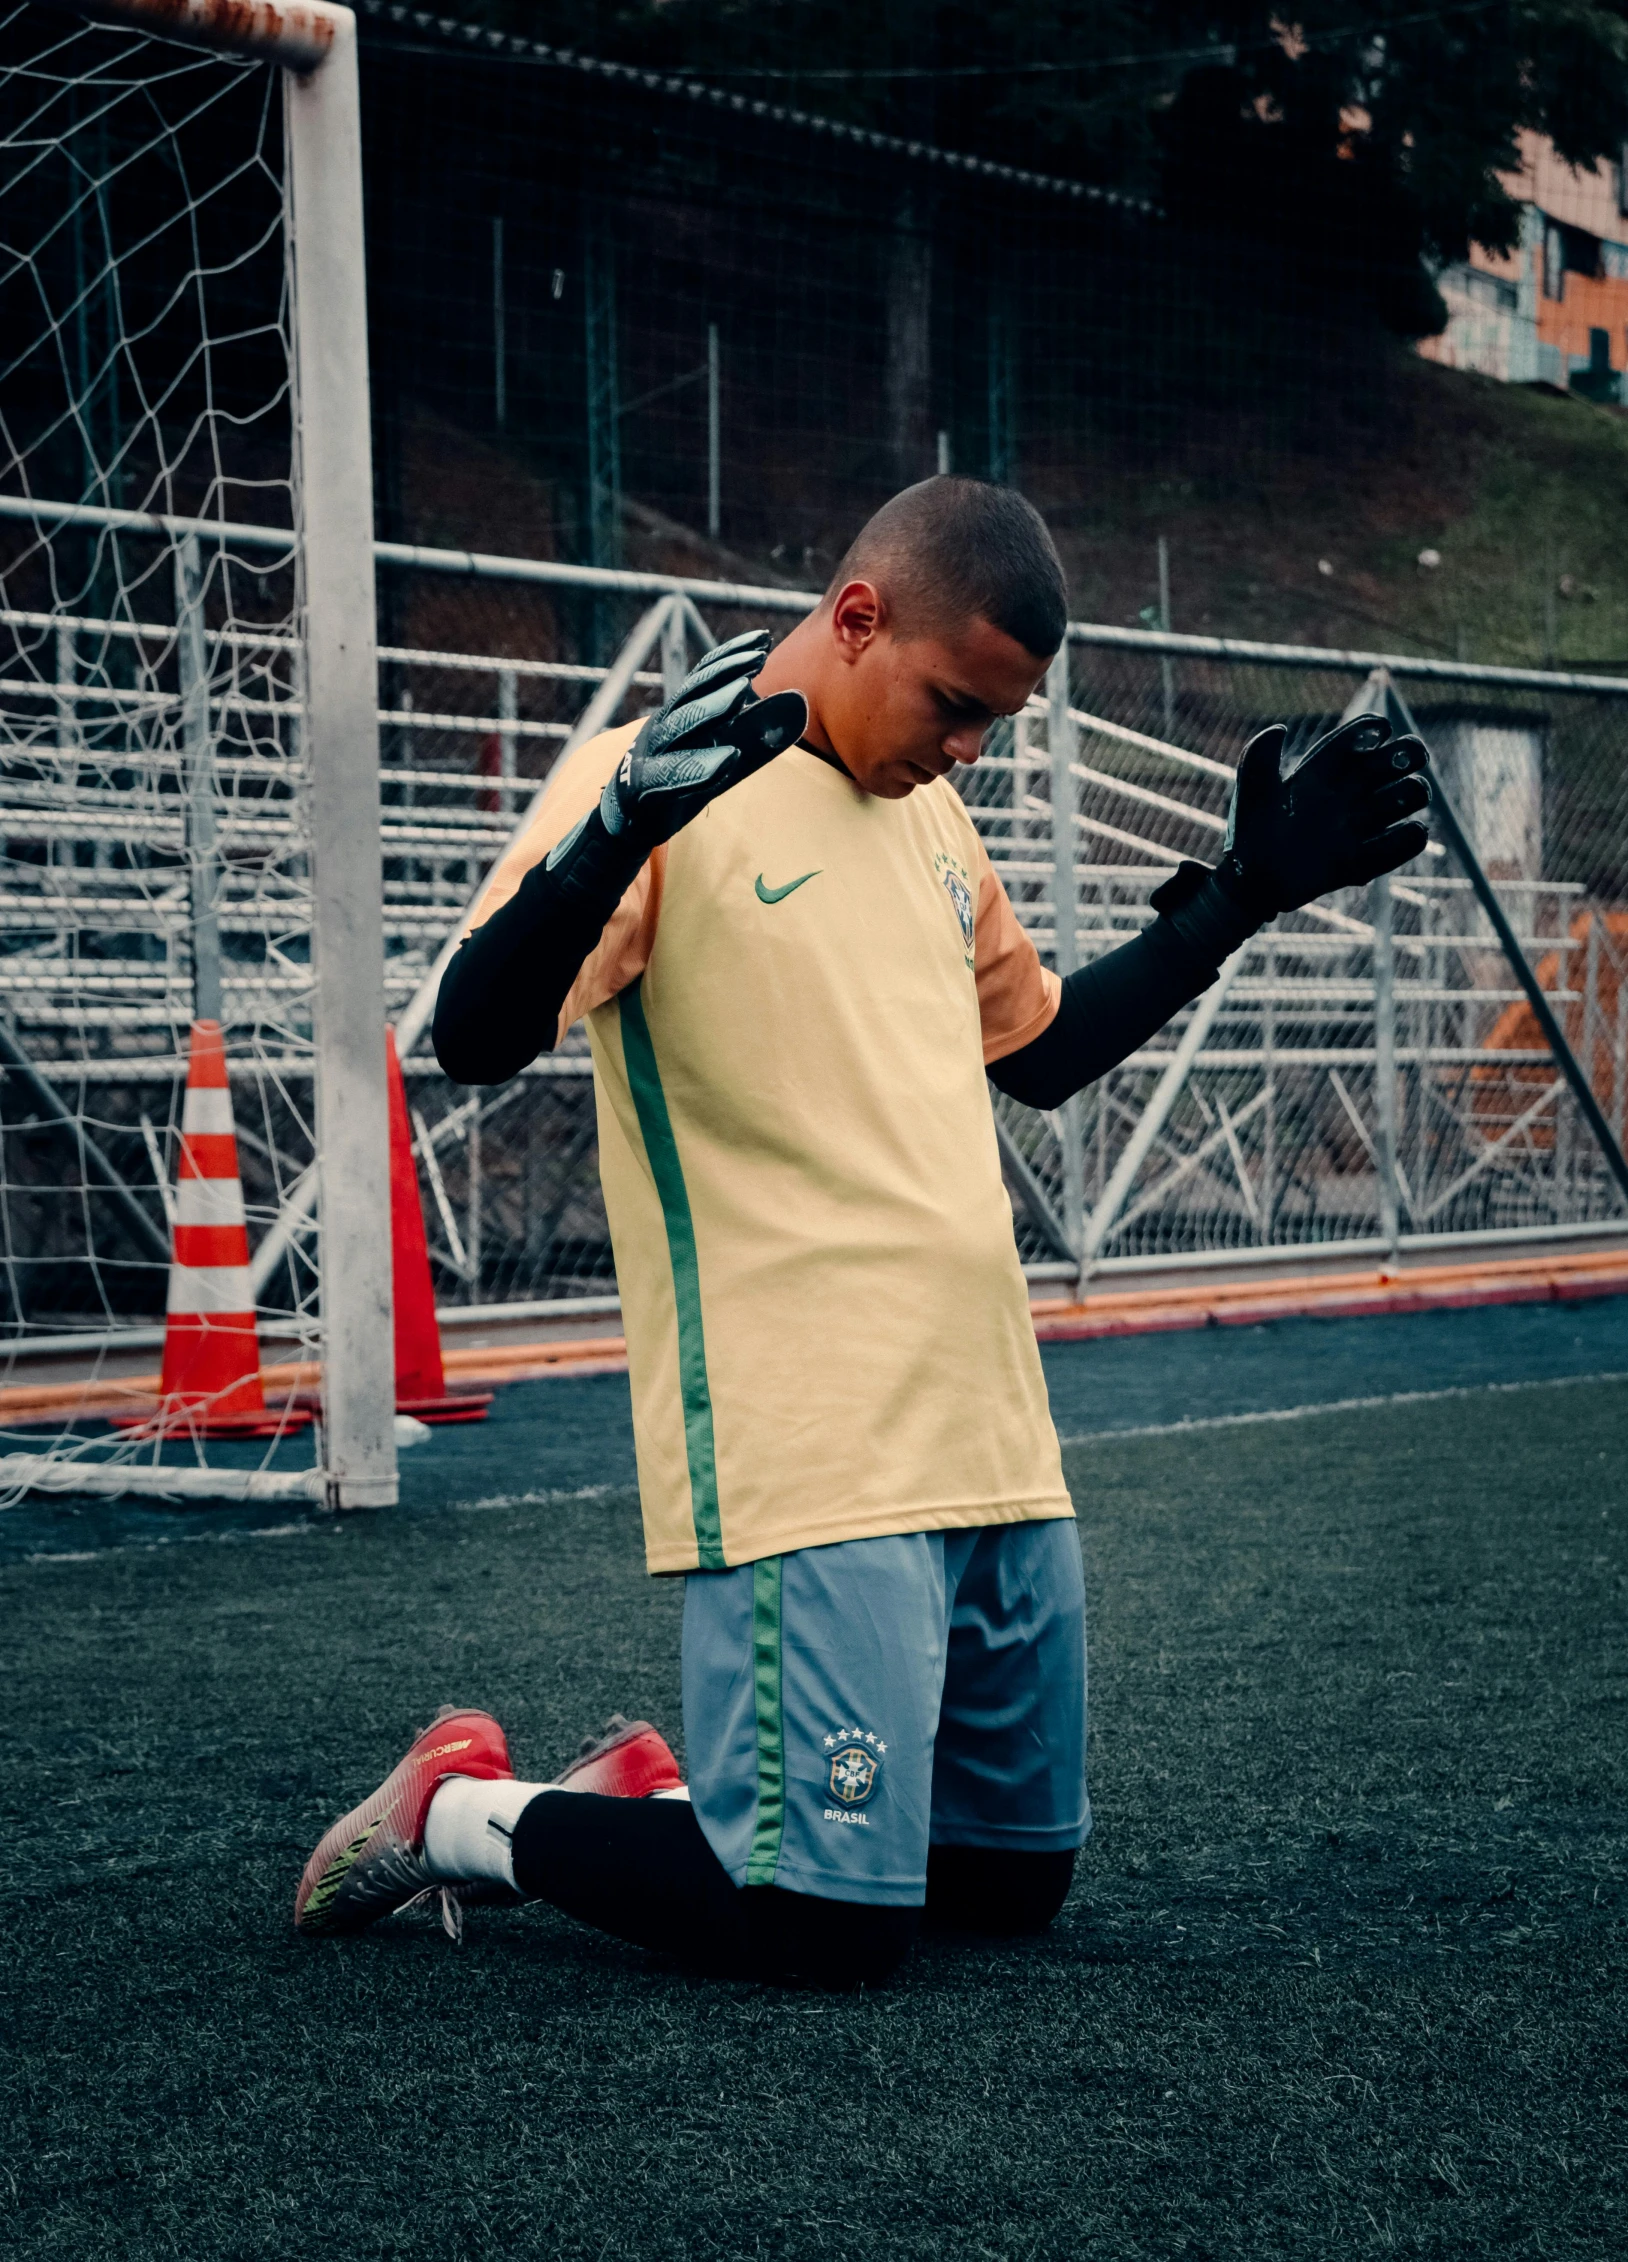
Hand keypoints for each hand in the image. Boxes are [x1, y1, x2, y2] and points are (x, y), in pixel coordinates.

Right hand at [599, 630, 806, 852]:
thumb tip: (800, 703)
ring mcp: (649, 756)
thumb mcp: (720, 756)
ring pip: (680, 726)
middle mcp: (663, 728)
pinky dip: (699, 766)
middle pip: (692, 693)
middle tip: (758, 657)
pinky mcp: (643, 789)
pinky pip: (672, 774)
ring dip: (711, 707)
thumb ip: (756, 734)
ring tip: (742, 691)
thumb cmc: (677, 782)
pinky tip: (729, 759)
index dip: (730, 655)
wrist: (625, 823)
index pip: (703, 677)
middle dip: (724, 672)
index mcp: (679, 714)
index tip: (763, 638)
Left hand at [1217, 711, 1430, 917]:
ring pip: (1414, 793)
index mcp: (1327, 769)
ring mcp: (1363, 825)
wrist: (1252, 882)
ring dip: (1413, 792)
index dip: (1375, 728)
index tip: (1376, 735)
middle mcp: (1351, 792)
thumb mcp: (1251, 793)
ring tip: (1389, 804)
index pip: (1363, 734)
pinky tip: (1402, 832)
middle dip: (1410, 753)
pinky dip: (1413, 835)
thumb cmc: (1251, 833)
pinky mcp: (1367, 860)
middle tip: (1396, 763)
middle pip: (1401, 757)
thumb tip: (1279, 729)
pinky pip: (1409, 841)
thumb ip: (1258, 757)